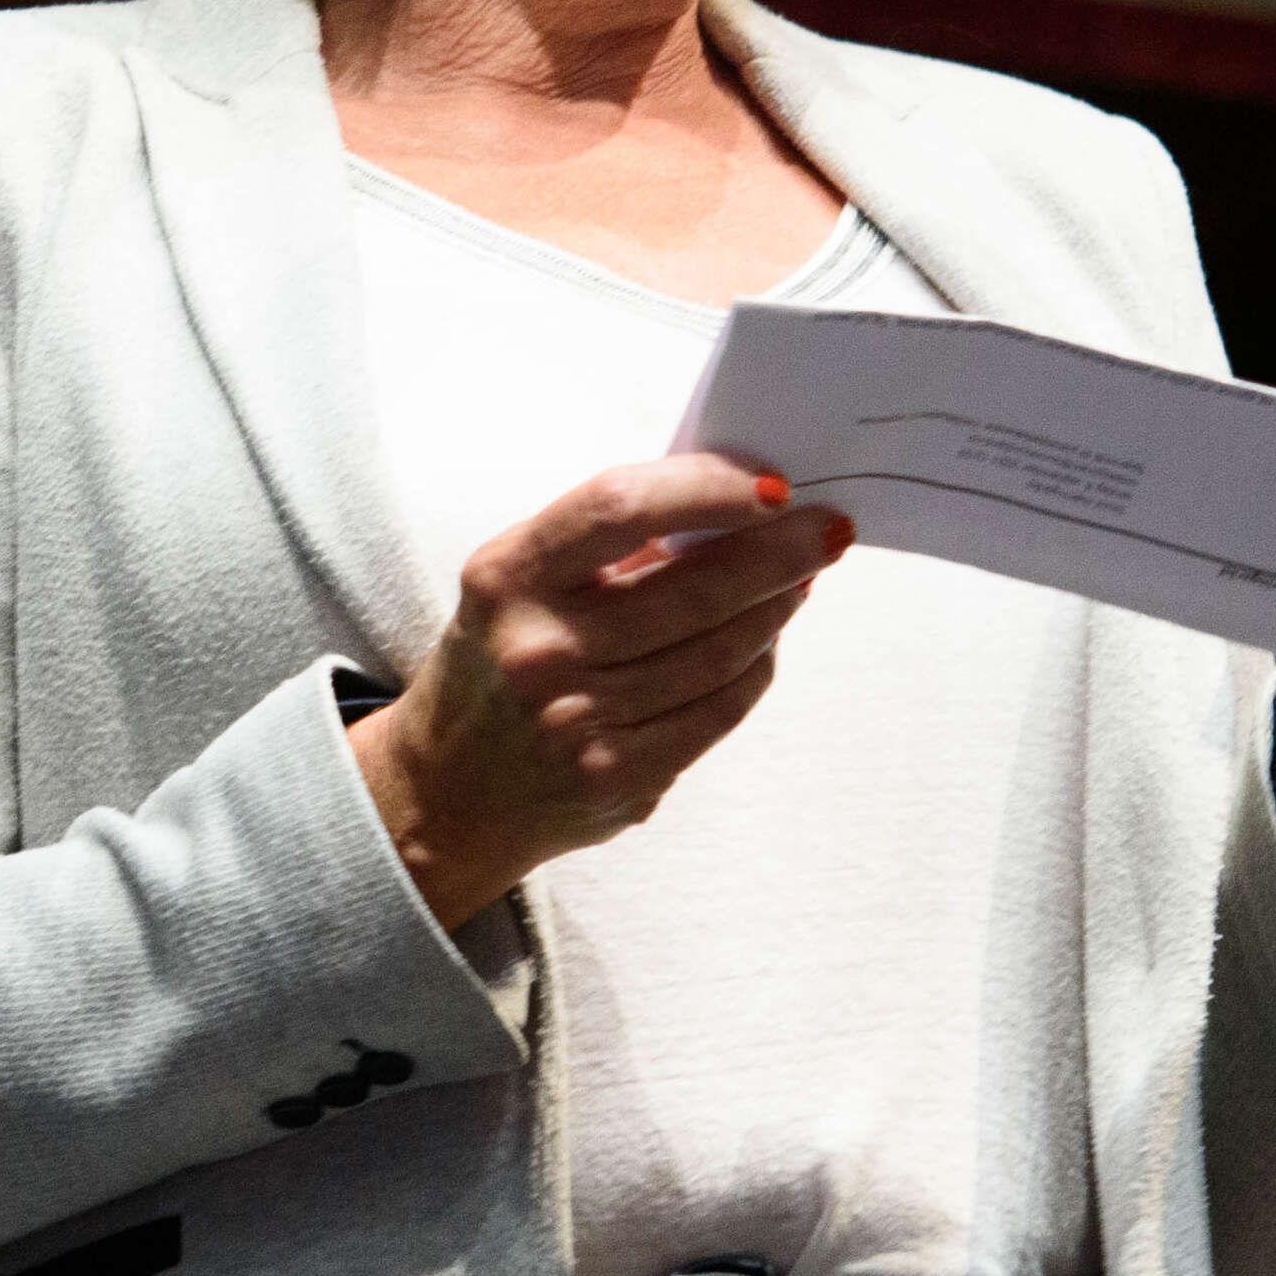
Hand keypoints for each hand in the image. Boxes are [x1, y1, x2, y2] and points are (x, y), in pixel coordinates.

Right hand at [350, 455, 850, 927]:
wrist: (447, 791)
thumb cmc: (500, 658)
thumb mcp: (519, 581)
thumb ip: (608, 544)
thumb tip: (731, 506)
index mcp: (508, 576)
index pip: (620, 508)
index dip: (707, 488)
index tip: (770, 484)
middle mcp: (539, 648)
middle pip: (694, 587)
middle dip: (780, 552)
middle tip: (827, 530)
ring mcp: (580, 720)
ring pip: (721, 652)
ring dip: (777, 608)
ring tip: (800, 580)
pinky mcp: (619, 776)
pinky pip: (718, 712)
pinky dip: (755, 669)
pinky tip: (765, 642)